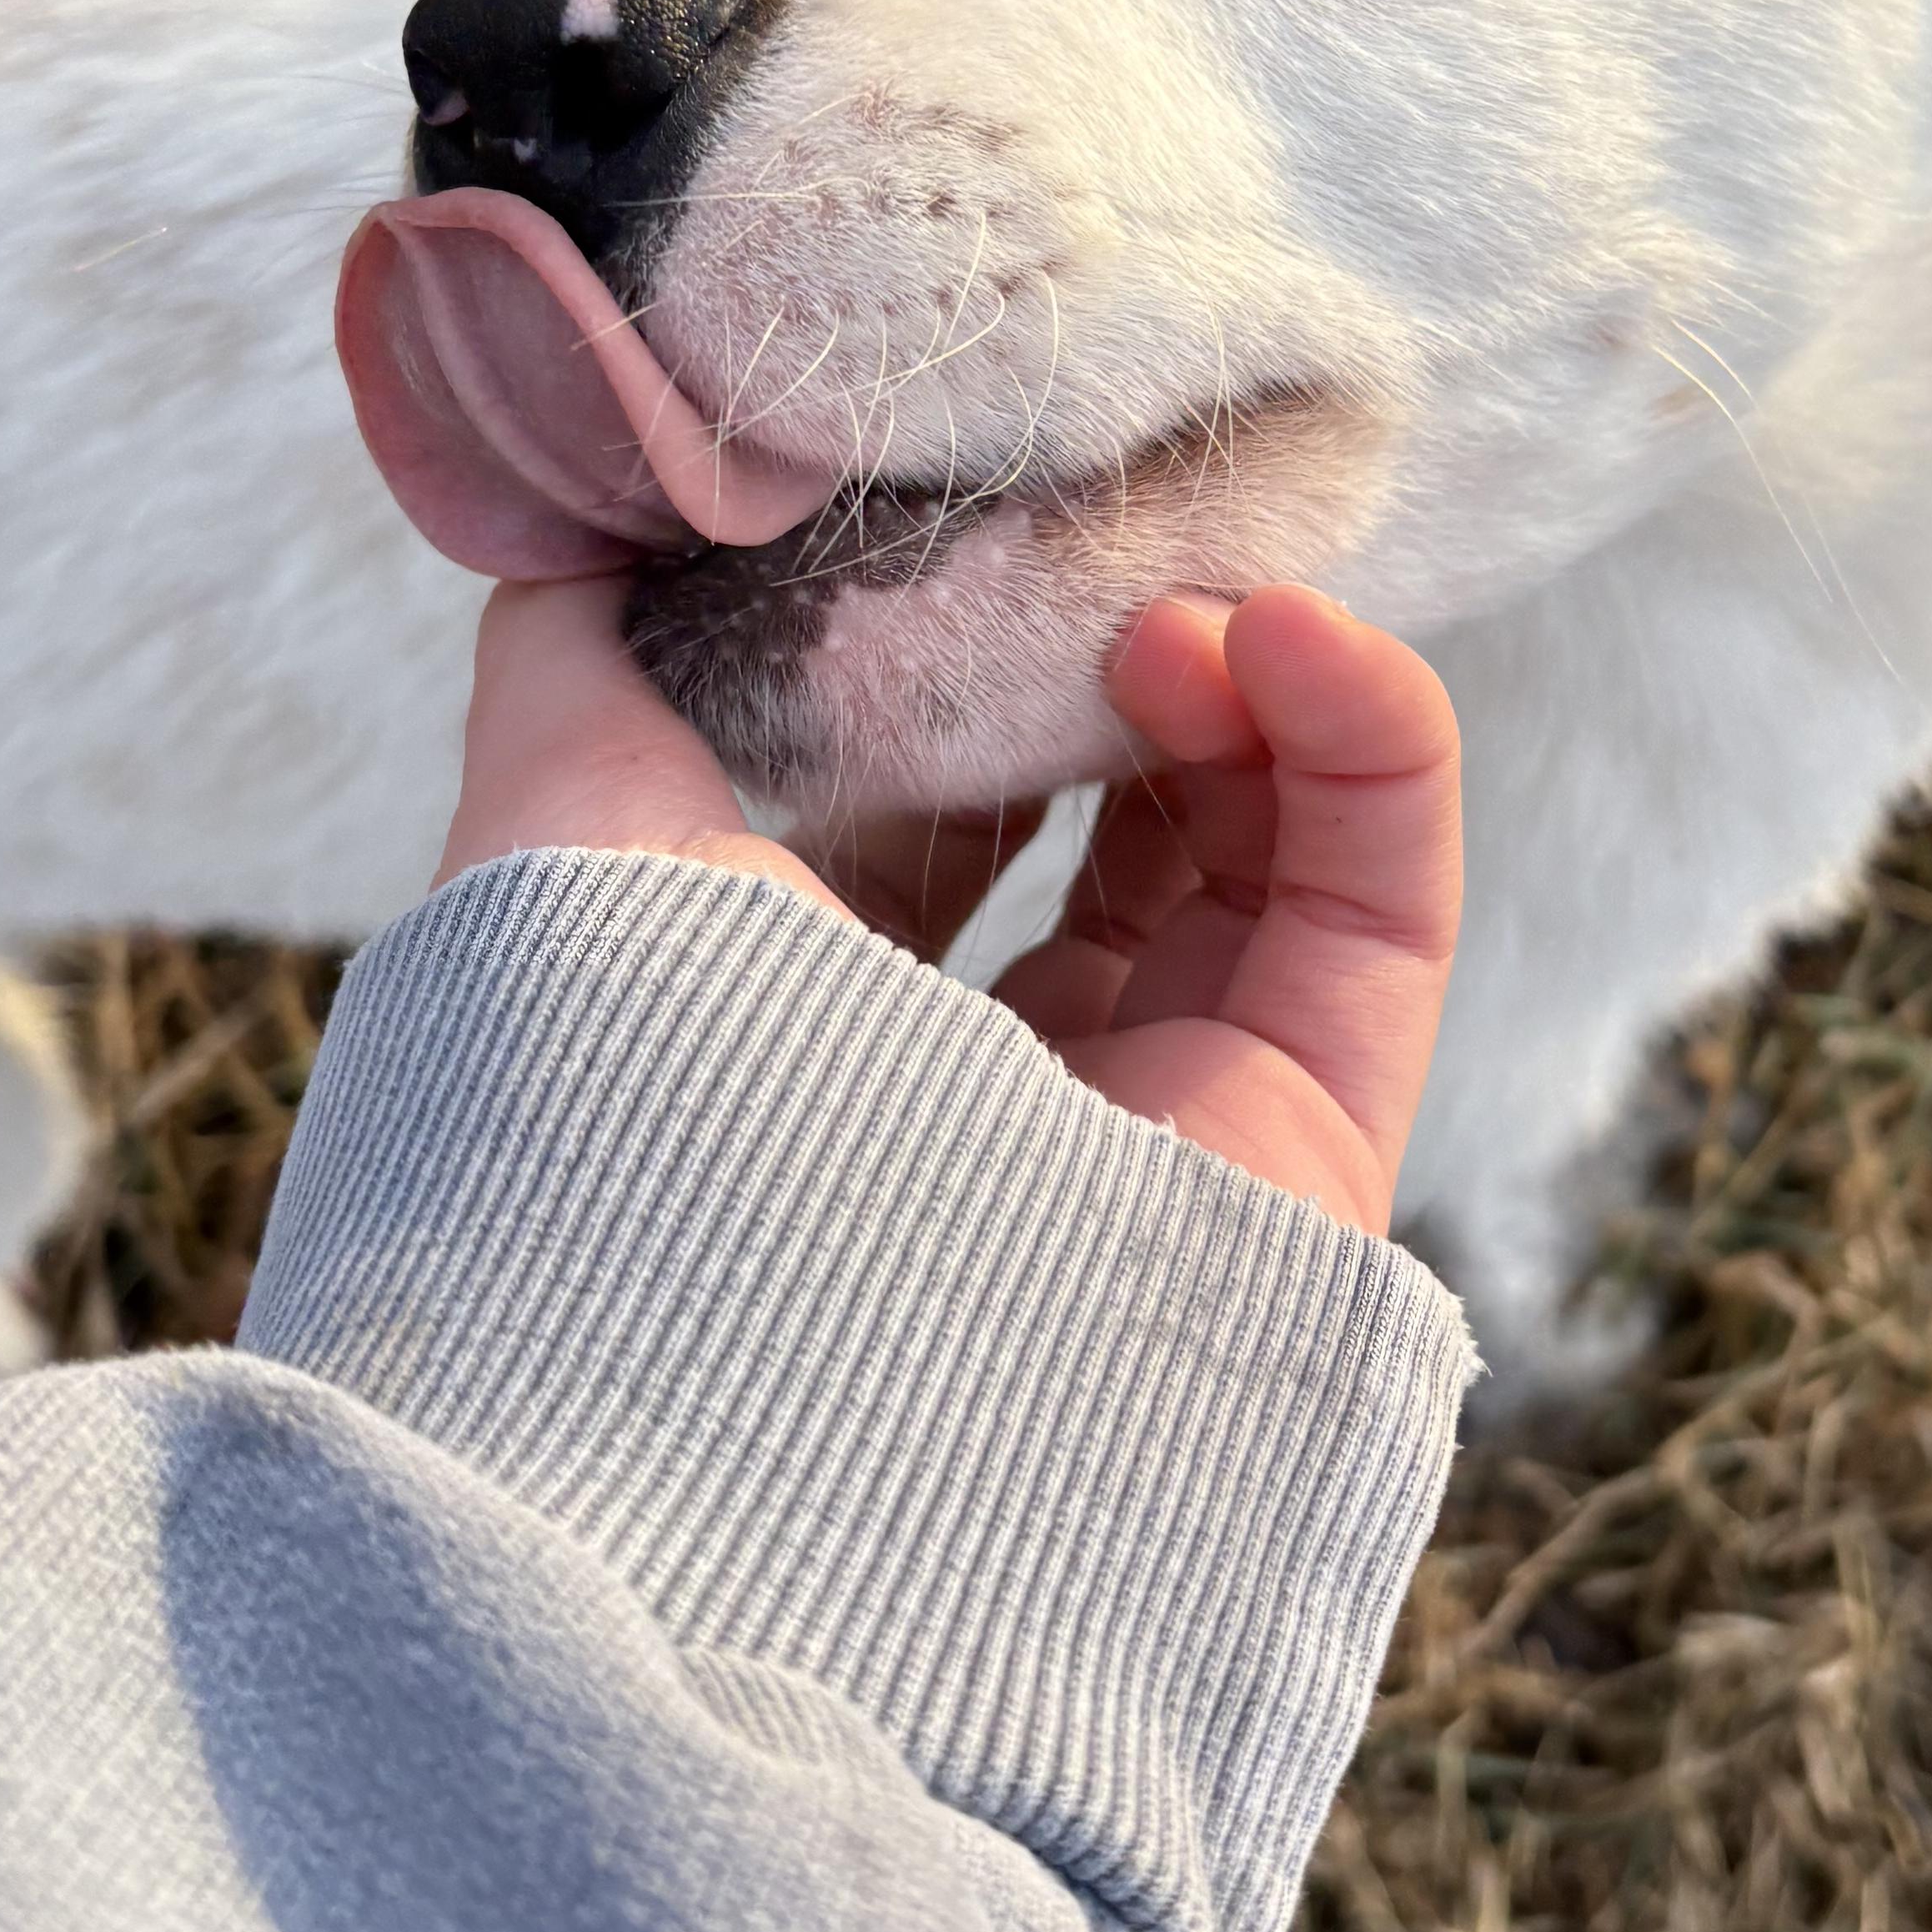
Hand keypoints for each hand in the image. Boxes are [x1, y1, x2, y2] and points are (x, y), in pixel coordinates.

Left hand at [436, 573, 1462, 1231]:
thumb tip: (580, 525)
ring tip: (1176, 606)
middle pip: (1117, 831)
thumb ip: (567, 673)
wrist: (745, 1407)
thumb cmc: (616, 1120)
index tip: (973, 533)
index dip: (966, 665)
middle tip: (1106, 546)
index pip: (930, 822)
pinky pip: (1380, 914)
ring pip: (1263, 856)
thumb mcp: (552, 842)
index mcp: (809, 1041)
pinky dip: (1371, 743)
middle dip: (1125, 667)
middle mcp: (988, 1100)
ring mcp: (1163, 1131)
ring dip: (1245, 685)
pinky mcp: (1309, 1149)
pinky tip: (1294, 629)